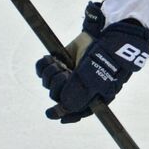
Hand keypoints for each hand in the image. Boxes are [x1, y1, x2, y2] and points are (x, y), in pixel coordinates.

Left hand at [34, 2, 148, 122]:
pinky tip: (49, 59)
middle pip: (57, 95)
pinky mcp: (61, 60)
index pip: (75, 110)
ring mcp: (69, 73)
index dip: (62, 113)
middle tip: (64, 72)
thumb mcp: (94, 79)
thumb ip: (78, 94)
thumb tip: (62, 107)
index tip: (50, 114)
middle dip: (56, 85)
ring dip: (49, 73)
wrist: (106, 34)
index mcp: (92, 95)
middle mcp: (79, 86)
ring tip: (57, 63)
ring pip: (48, 83)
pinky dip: (43, 66)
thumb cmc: (106, 59)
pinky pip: (43, 69)